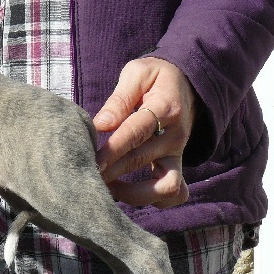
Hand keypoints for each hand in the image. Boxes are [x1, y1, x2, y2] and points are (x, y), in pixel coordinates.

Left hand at [93, 57, 196, 208]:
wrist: (189, 85)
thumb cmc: (155, 78)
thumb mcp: (138, 73)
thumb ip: (120, 98)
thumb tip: (101, 124)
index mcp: (164, 108)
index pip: (135, 132)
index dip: (112, 149)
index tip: (91, 161)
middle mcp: (175, 135)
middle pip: (140, 160)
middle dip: (110, 172)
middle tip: (84, 174)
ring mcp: (178, 154)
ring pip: (164, 187)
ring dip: (133, 194)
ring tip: (105, 187)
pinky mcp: (177, 166)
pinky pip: (175, 194)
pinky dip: (154, 200)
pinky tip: (127, 194)